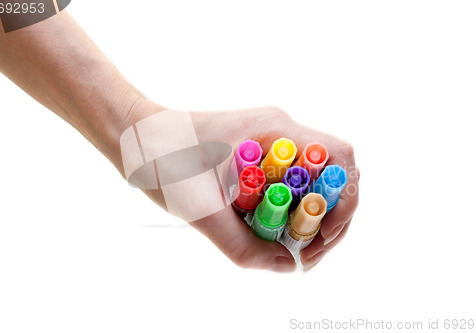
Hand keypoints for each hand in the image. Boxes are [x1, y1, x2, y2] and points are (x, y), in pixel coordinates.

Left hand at [123, 101, 359, 271]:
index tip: (322, 234)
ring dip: (309, 218)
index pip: (338, 157)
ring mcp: (270, 143)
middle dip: (329, 218)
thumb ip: (242, 245)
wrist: (132, 136)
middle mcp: (280, 132)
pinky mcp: (258, 156)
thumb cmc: (160, 159)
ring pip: (311, 182)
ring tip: (291, 250)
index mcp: (274, 130)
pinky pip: (288, 185)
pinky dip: (289, 212)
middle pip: (331, 174)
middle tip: (307, 253)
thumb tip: (287, 267)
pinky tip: (274, 232)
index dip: (343, 199)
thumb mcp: (200, 209)